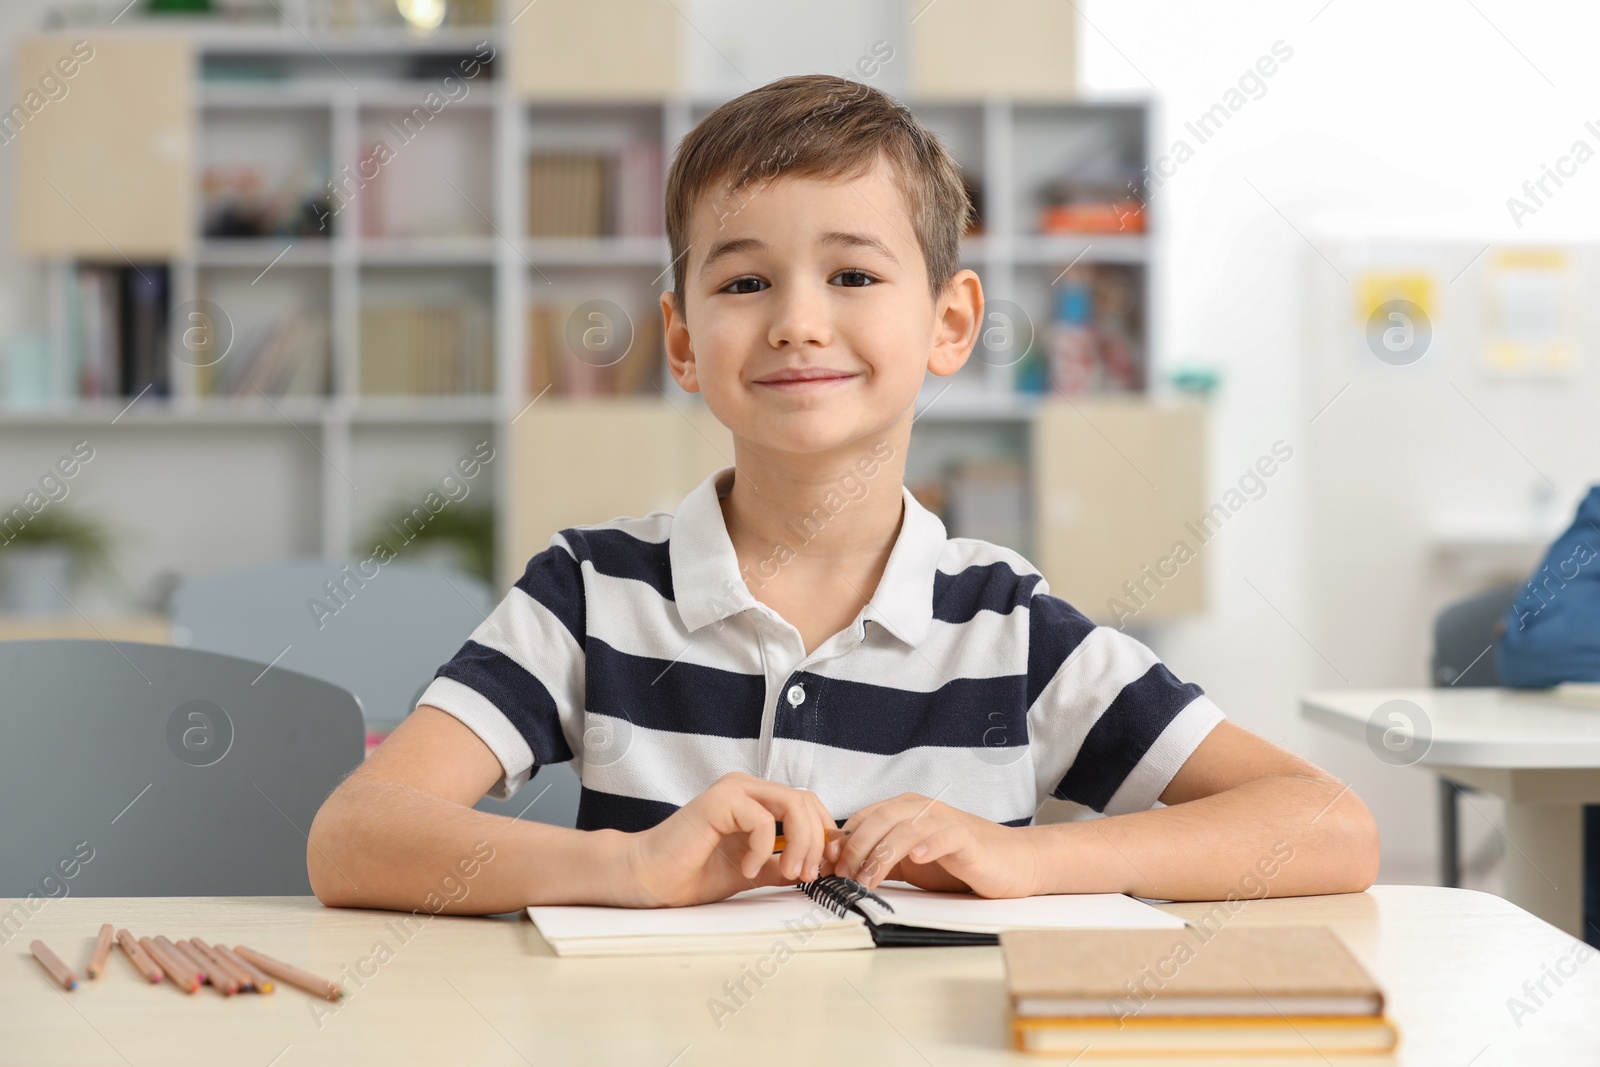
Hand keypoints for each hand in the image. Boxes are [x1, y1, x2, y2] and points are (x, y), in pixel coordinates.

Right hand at [620, 772, 838, 907]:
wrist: (648, 877)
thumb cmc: (691, 872)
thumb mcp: (752, 871)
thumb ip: (781, 864)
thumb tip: (818, 868)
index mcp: (756, 800)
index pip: (808, 804)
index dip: (824, 834)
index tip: (826, 868)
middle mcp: (747, 788)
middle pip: (806, 802)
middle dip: (816, 842)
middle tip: (807, 875)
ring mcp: (733, 790)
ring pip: (793, 804)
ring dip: (800, 843)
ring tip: (788, 872)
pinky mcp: (719, 801)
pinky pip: (761, 819)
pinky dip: (763, 848)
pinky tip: (747, 868)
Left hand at [827, 793, 1040, 898]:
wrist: (1012, 862)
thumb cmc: (959, 862)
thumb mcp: (910, 861)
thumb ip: (880, 858)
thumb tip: (840, 865)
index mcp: (905, 809)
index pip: (864, 818)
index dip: (844, 842)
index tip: (830, 867)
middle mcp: (923, 809)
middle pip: (879, 820)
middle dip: (856, 849)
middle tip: (845, 876)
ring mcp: (945, 821)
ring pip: (905, 828)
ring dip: (881, 854)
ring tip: (868, 879)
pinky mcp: (967, 839)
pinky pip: (944, 836)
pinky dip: (928, 845)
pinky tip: (916, 858)